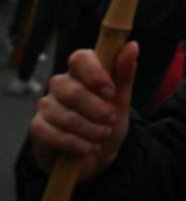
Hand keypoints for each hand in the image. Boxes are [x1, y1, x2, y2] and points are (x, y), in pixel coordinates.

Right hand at [29, 42, 138, 181]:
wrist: (97, 154)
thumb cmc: (108, 120)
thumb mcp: (122, 98)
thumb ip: (125, 73)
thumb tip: (132, 45)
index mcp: (82, 71)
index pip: (80, 58)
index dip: (95, 74)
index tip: (110, 92)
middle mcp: (60, 84)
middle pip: (73, 92)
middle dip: (98, 110)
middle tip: (111, 119)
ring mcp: (46, 105)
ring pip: (65, 117)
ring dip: (90, 130)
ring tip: (102, 135)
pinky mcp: (37, 127)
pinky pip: (52, 134)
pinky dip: (76, 144)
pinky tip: (89, 147)